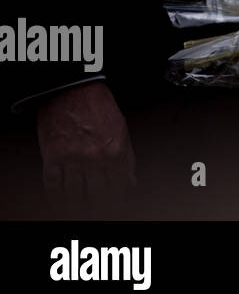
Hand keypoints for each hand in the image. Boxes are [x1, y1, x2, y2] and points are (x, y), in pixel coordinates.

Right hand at [35, 81, 135, 203]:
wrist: (71, 89)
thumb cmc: (97, 104)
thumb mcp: (122, 128)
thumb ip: (127, 158)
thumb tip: (130, 181)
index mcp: (115, 151)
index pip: (119, 187)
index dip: (118, 198)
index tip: (116, 202)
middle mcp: (95, 158)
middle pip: (98, 194)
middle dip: (98, 202)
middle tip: (97, 204)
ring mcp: (72, 159)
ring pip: (75, 194)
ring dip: (77, 201)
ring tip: (80, 203)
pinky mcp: (52, 158)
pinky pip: (53, 185)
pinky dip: (56, 195)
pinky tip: (60, 197)